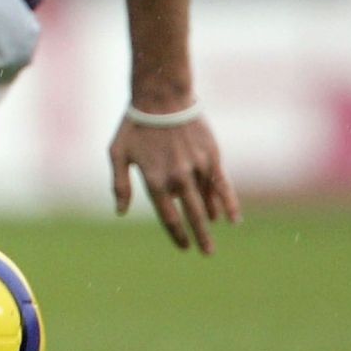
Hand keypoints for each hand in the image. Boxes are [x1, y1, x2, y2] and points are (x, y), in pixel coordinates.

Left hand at [110, 113, 240, 254]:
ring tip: (212, 236)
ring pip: (207, 201)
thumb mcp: (117, 153)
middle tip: (207, 253)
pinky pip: (223, 186)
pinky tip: (233, 219)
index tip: (183, 246)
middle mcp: (176, 178)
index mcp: (154, 180)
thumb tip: (119, 213)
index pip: (169, 217)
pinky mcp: (211, 157)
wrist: (161, 97)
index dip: (177, 235)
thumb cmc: (135, 125)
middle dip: (200, 236)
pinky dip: (229, 203)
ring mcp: (196, 168)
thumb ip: (120, 185)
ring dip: (211, 220)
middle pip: (192, 215)